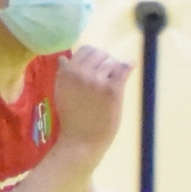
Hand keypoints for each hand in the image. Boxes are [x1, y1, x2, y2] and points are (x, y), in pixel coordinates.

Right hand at [53, 46, 132, 165]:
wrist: (82, 142)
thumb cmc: (71, 119)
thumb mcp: (60, 94)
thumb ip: (63, 74)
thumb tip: (63, 57)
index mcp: (66, 72)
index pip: (85, 50)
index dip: (92, 57)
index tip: (95, 67)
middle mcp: (80, 73)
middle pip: (99, 53)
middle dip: (104, 62)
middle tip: (105, 76)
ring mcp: (97, 80)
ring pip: (111, 61)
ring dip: (113, 69)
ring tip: (111, 83)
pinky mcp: (112, 89)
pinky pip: (123, 69)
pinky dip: (128, 65)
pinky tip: (130, 65)